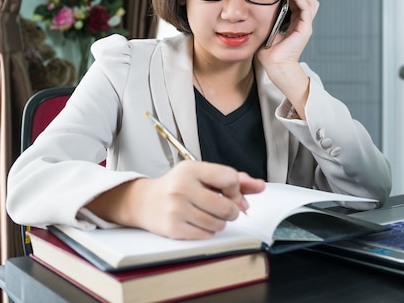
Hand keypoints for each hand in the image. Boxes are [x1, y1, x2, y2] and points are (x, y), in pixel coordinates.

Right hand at [87, 161, 264, 238]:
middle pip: (227, 206)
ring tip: (209, 215)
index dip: (237, 190)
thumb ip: (232, 179)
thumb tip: (259, 186)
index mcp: (191, 169)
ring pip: (219, 223)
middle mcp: (182, 187)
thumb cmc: (177, 186)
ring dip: (221, 222)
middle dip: (232, 211)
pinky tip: (199, 222)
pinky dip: (208, 231)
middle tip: (226, 209)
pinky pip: (206, 234)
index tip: (233, 194)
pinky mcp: (173, 228)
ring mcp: (177, 208)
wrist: (144, 202)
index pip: (229, 178)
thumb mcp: (202, 175)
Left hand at [256, 0, 318, 65]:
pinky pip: (306, 8)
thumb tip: (254, 10)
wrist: (275, 65)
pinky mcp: (305, 29)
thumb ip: (266, 21)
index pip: (299, 3)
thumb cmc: (269, 53)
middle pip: (308, 1)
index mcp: (294, 24)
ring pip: (310, 2)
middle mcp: (302, 24)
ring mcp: (305, 26)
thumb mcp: (267, 31)